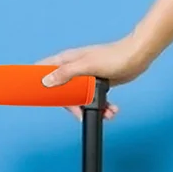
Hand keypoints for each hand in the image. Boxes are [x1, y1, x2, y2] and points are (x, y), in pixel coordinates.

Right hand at [38, 34, 153, 120]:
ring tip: (105, 114)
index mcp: (68, 60)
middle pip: (63, 91)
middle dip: (72, 106)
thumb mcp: (87, 66)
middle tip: (80, 114)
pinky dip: (102, 107)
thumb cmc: (113, 57)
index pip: (45, 68)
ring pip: (81, 98)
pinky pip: (95, 100)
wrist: (137, 57)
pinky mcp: (99, 84)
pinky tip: (111, 111)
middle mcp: (75, 69)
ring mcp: (87, 77)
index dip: (38, 80)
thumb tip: (47, 81)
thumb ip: (66, 73)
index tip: (35, 94)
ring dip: (91, 109)